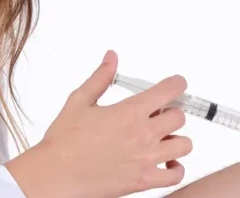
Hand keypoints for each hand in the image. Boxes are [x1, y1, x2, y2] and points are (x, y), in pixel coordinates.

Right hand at [6, 50, 192, 197]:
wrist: (56, 175)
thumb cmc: (64, 142)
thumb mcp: (79, 101)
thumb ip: (100, 78)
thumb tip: (111, 58)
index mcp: (129, 112)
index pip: (169, 90)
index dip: (177, 83)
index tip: (177, 83)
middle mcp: (142, 134)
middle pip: (179, 117)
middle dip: (171, 112)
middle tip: (158, 114)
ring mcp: (146, 159)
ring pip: (184, 144)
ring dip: (177, 139)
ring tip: (162, 138)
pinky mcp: (144, 181)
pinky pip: (175, 175)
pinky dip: (175, 168)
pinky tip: (165, 162)